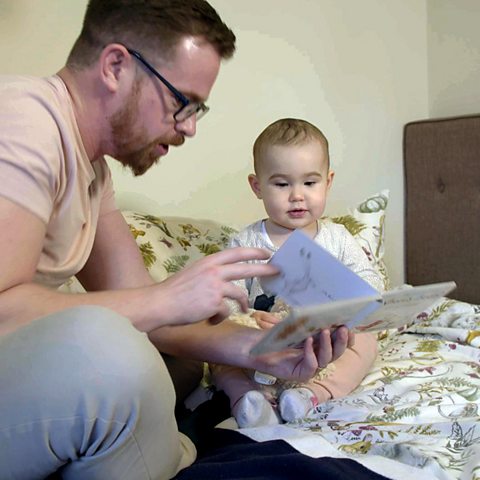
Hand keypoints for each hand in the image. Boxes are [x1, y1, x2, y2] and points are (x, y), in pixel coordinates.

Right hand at [153, 247, 277, 326]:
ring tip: (245, 310)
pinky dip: (219, 318)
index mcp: (209, 261)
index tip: (266, 252)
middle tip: (277, 271)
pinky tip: (210, 321)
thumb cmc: (174, 291)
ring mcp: (216, 287)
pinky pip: (226, 311)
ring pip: (240, 294)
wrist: (161, 304)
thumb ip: (210, 273)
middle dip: (264, 269)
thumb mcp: (193, 273)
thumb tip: (224, 279)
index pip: (236, 252)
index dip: (253, 252)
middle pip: (246, 268)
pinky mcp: (215, 303)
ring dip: (244, 303)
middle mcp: (214, 271)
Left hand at [250, 326, 352, 381]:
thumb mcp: (296, 324)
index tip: (350, 327)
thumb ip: (311, 320)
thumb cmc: (276, 334)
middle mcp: (317, 356)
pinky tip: (307, 342)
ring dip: (328, 345)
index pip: (339, 344)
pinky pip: (312, 366)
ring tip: (325, 331)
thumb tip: (327, 308)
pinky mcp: (300, 374)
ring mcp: (310, 367)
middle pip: (337, 352)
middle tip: (343, 328)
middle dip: (341, 341)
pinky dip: (311, 353)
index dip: (347, 338)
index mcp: (320, 345)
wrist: (257, 344)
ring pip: (326, 359)